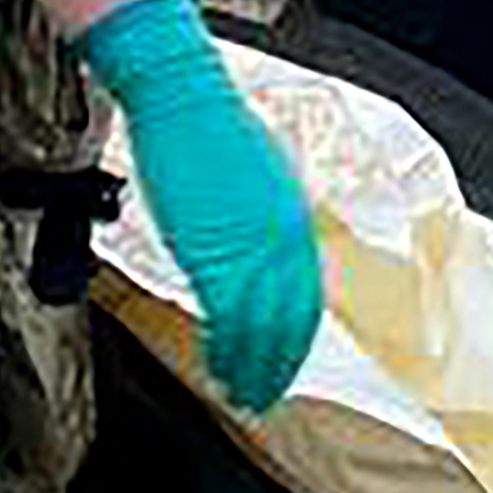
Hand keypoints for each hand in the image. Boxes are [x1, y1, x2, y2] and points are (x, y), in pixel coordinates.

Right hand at [79, 0, 326, 412]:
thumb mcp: (257, 177)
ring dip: (251, 367)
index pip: (307, 298)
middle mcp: (283, 241)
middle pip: (289, 321)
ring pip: (260, 329)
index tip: (285, 363)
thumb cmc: (212, 126)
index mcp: (294, 222)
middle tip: (265, 394)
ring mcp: (250, 249)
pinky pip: (226, 318)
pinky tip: (219, 367)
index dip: (296, 339)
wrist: (186, 99)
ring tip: (242, 394)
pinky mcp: (214, 252)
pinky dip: (225, 350)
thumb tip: (262, 251)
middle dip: (278, 365)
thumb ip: (265, 223)